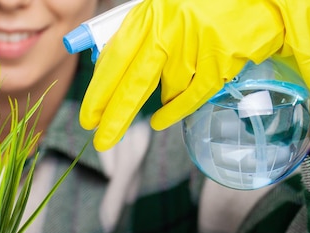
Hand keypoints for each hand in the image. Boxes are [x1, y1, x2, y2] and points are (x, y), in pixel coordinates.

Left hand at [80, 0, 309, 150]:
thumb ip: (135, 41)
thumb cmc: (202, 8)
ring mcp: (195, 45)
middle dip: (115, 117)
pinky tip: (161, 120)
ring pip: (167, 91)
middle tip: (101, 142)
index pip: (114, 58)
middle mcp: (168, 28)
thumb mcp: (161, 15)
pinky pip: (191, 97)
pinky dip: (176, 111)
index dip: (99, 91)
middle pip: (134, 83)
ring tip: (182, 75)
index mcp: (148, 15)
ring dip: (165, 98)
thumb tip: (103, 74)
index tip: (88, 117)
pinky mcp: (220, 59)